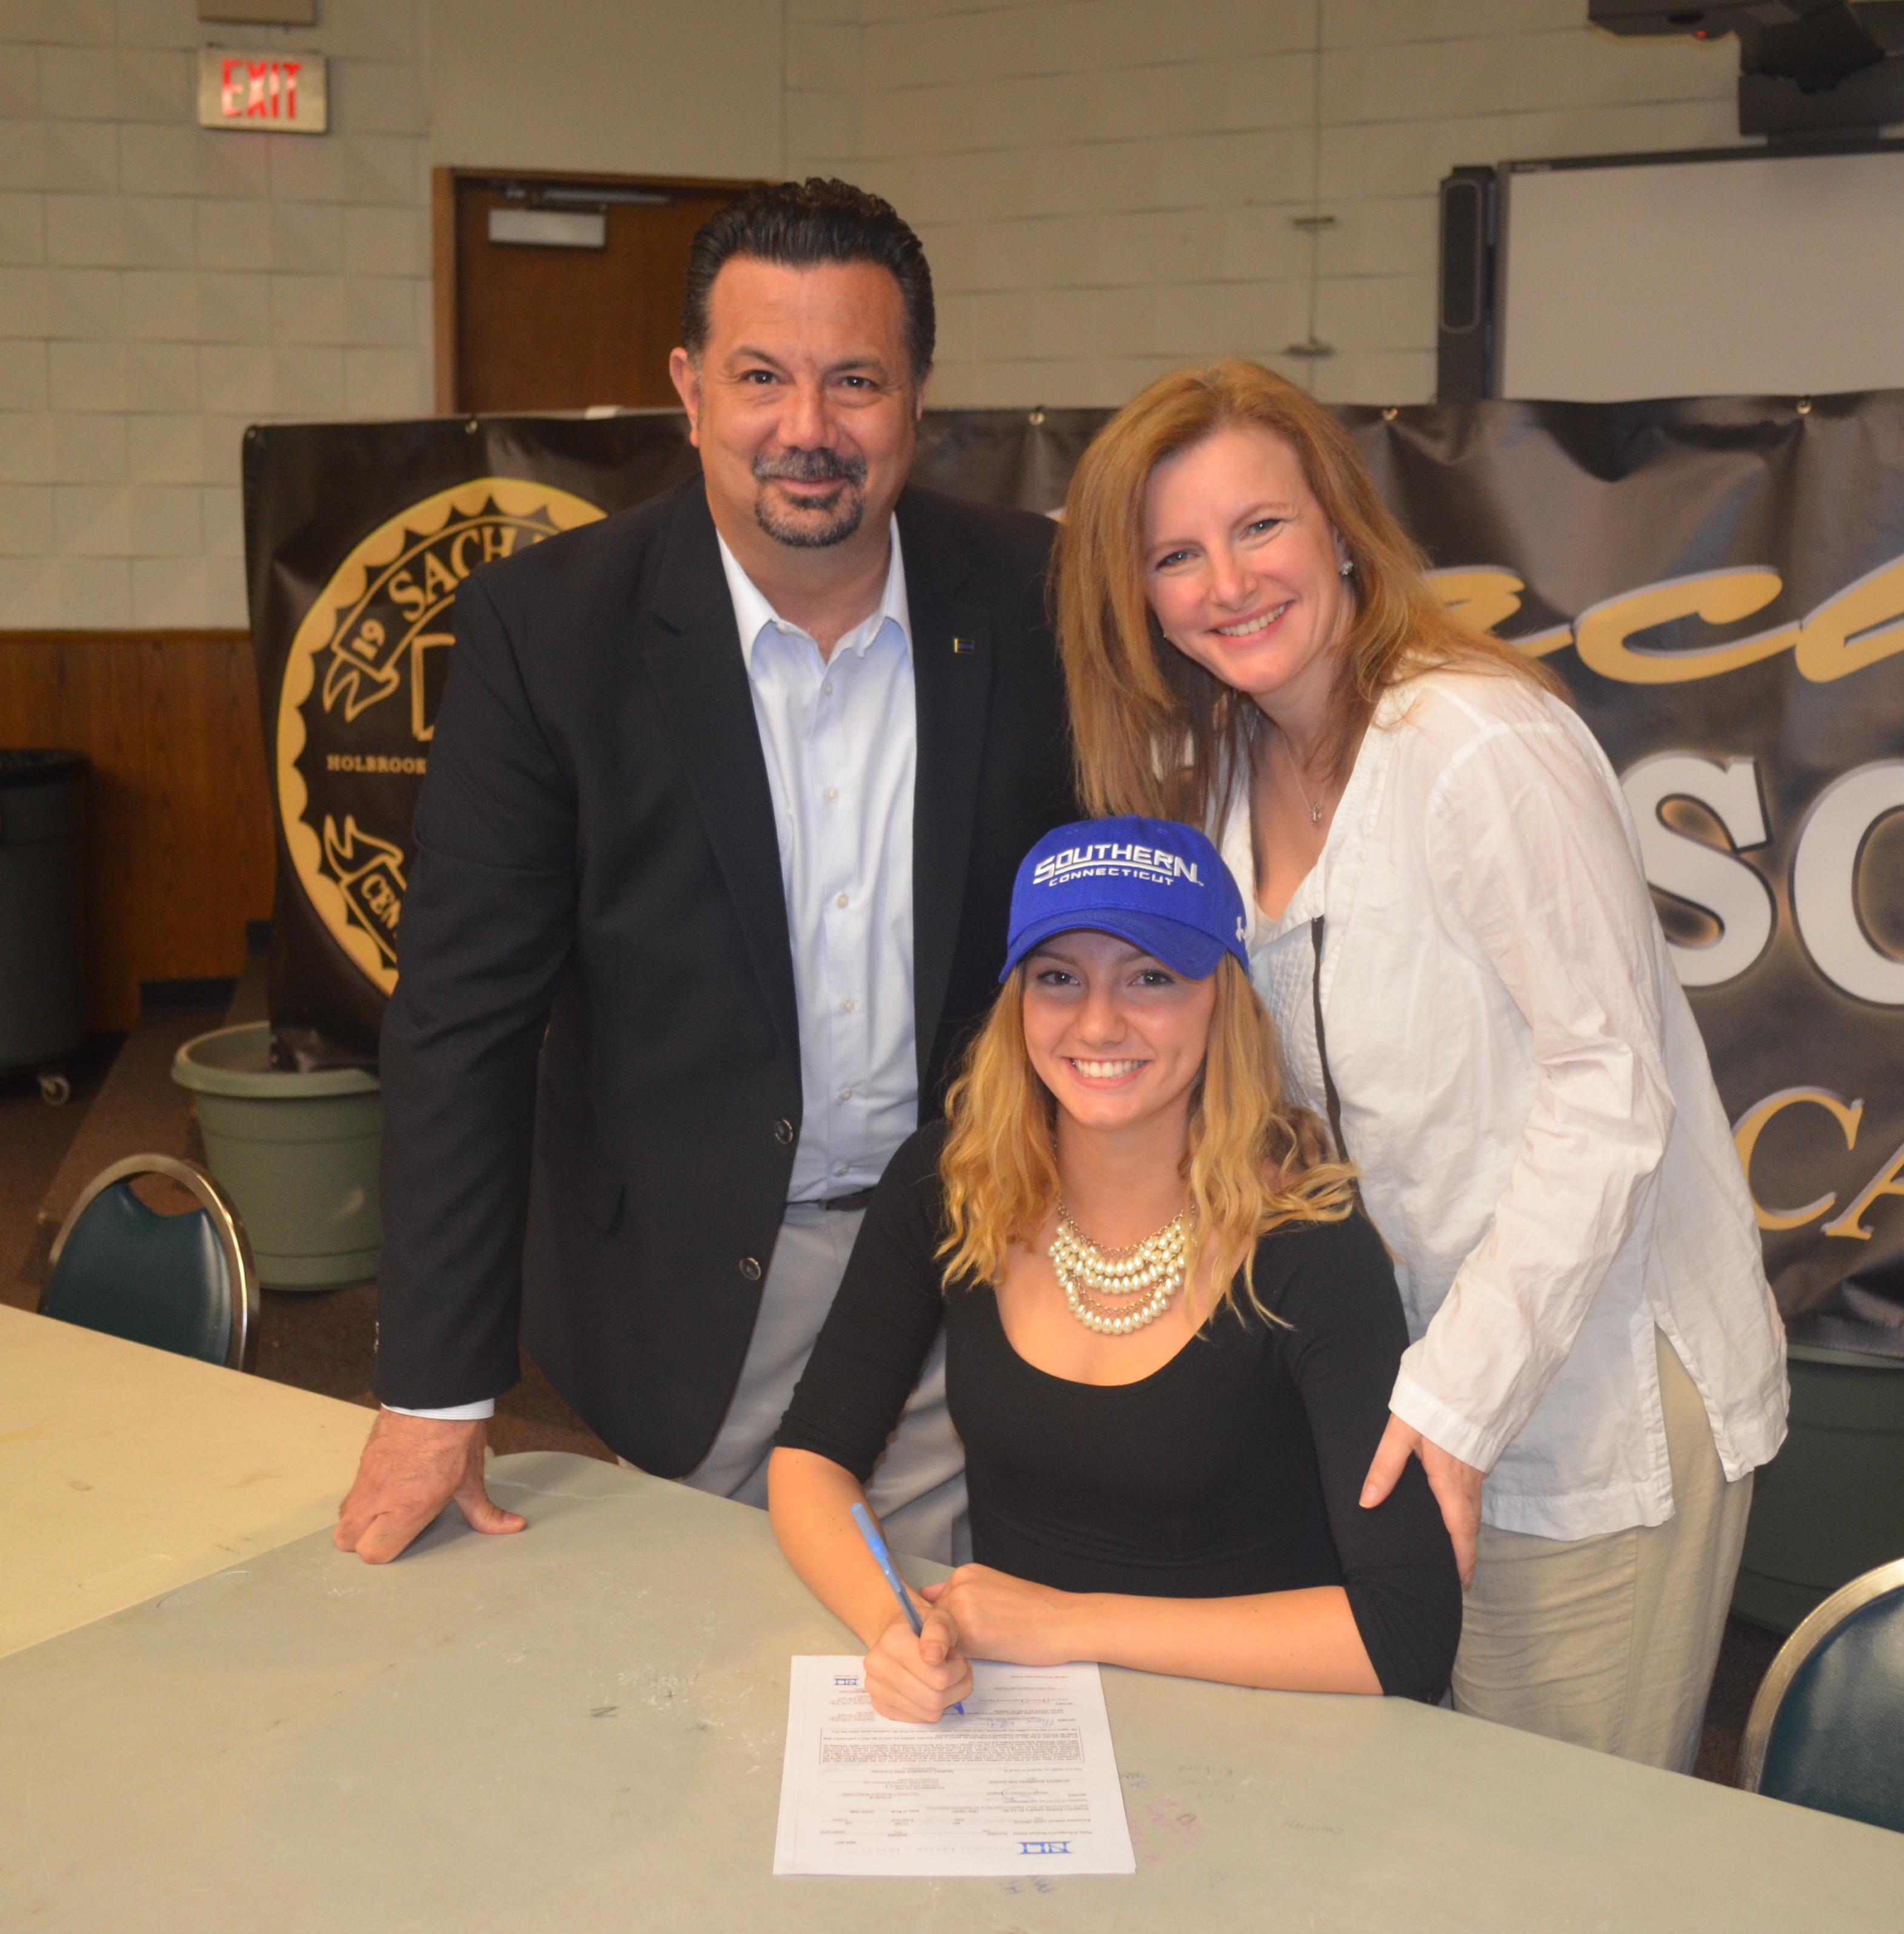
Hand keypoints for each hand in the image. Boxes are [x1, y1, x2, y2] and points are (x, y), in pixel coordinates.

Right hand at [333, 1411, 525, 1563]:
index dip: (385, 1552)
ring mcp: (366, 1478)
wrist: (437, 1395)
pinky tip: (387, 1487)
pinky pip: (350, 1491)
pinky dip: (361, 1497)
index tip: (404, 1542)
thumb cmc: (455, 1436)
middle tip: (390, 1531)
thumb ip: (483, 1512)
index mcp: (407, 1507)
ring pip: (343, 1516)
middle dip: (363, 1542)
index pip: (373, 1552)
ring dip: (359, 1520)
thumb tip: (512, 1526)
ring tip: (386, 1512)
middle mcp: (379, 1497)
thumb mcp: (472, 1479)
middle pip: (346, 1540)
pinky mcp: (362, 1460)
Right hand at [863, 1604, 972, 1722]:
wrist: (896, 1635)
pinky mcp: (880, 1706)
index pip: (938, 1676)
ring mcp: (876, 1689)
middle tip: (958, 1670)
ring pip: (929, 1712)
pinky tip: (931, 1688)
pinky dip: (932, 1707)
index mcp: (892, 1641)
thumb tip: (933, 1656)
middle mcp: (877, 1667)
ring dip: (947, 1698)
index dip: (958, 1669)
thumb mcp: (938, 1618)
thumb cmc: (922, 1627)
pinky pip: (918, 1719)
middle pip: (934, 1698)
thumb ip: (938, 1632)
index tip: (956, 1656)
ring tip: (945, 1677)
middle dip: (956, 1687)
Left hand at [922, 1565, 1080, 1666]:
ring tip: (991, 1644)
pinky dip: (965, 1660)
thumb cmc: (1037, 1611)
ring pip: (940, 1640)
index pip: (935, 1603)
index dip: (948, 1624)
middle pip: (933, 1622)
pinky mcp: (970, 1633)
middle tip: (985, 1639)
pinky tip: (991, 1652)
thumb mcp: (995, 1591)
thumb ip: (965, 1598)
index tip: (968, 1631)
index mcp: (965, 1573)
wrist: (1065, 1622)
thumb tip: (934, 1612)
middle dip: (950, 1637)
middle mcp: (958, 1585)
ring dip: (956, 1649)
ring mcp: (961, 1607)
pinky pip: (952, 1654)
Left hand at [1360, 1412, 1483, 1588]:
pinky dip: (1469, 1510)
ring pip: (1475, 1509)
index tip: (1462, 1582)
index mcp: (1449, 1481)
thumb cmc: (1432, 1404)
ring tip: (1458, 1550)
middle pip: (1471, 1524)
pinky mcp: (1477, 1456)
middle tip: (1460, 1575)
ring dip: (1468, 1532)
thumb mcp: (1401, 1433)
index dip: (1462, 1558)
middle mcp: (1468, 1480)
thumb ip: (1384, 1467)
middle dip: (1466, 1551)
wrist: (1467, 1377)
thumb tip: (1368, 1502)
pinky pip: (1475, 1493)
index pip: (1459, 1530)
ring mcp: (1476, 1468)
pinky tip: (1457, 1511)